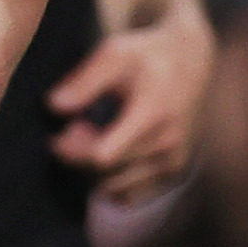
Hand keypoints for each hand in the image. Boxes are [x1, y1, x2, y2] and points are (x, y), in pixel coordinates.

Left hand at [47, 13, 208, 207]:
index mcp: (152, 113)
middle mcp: (167, 143)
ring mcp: (173, 161)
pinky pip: (132, 193)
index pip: (103, 156)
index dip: (73, 151)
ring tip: (90, 141)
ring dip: (94, 172)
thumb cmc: (146, 54)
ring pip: (117, 188)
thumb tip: (55, 106)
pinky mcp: (173, 171)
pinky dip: (112, 181)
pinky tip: (106, 156)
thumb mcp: (114, 53)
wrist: (192, 59)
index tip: (59, 135)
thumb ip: (84, 81)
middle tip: (71, 134)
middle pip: (106, 174)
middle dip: (80, 159)